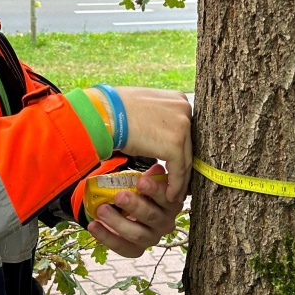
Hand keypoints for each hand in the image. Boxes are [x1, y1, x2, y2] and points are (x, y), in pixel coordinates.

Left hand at [87, 164, 183, 257]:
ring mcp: (151, 239)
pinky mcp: (136, 250)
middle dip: (134, 206)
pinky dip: (106, 236)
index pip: (166, 198)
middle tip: (119, 196)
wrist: (129, 211)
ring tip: (101, 210)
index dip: (154, 190)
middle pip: (152, 216)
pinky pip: (122, 247)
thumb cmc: (141, 194)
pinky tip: (94, 225)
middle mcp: (165, 224)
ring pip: (136, 234)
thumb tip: (156, 169)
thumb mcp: (146, 183)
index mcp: (171, 205)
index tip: (141, 181)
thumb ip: (150, 177)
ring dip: (117, 221)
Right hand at [113, 87, 191, 201]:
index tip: (179, 165)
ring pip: (185, 160)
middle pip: (188, 146)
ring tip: (175, 193)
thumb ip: (159, 119)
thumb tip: (160, 133)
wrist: (105, 113)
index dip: (183, 151)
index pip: (186, 132)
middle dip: (183, 167)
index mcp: (179, 100)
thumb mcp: (145, 108)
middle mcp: (185, 109)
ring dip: (180, 180)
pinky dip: (175, 185)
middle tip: (180, 183)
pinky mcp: (175, 143)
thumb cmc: (116, 111)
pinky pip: (178, 170)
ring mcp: (182, 126)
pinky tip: (170, 195)